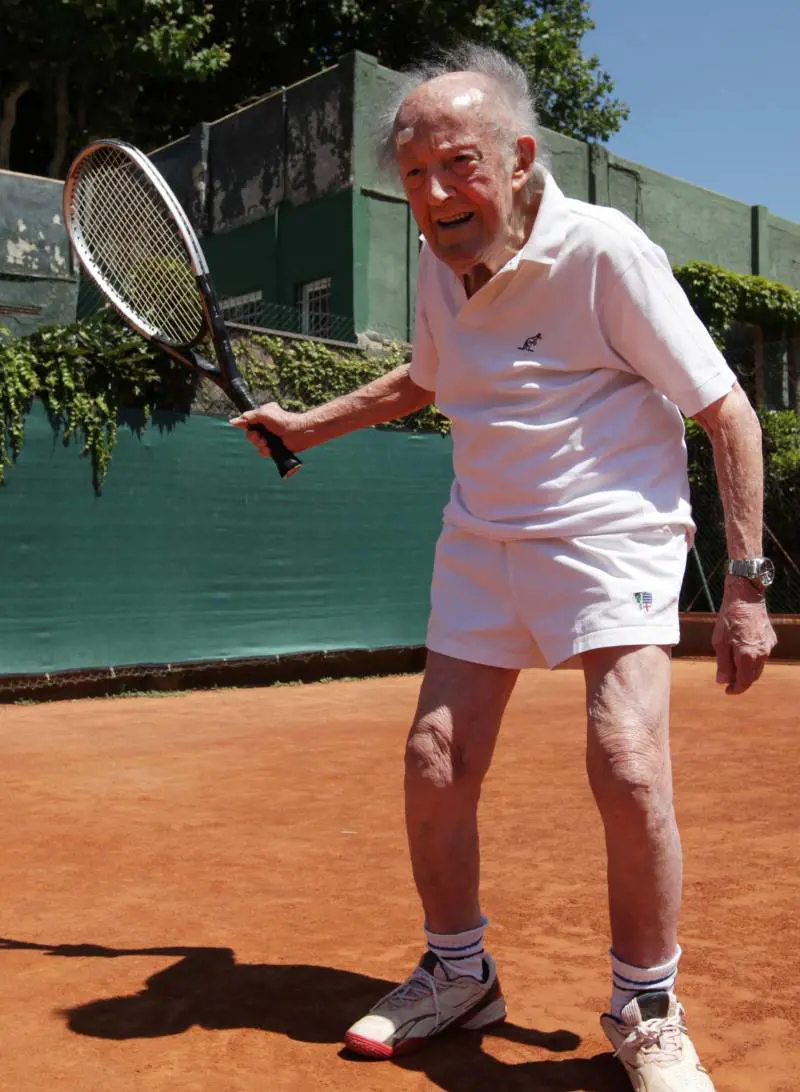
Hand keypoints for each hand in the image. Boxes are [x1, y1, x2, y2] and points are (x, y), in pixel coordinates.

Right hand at [230, 402, 313, 457]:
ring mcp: (270, 437)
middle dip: (252, 437)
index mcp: (263, 416)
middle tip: (258, 437)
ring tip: (265, 443)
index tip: (242, 426)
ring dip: (258, 444)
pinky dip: (264, 451)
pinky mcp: (274, 447)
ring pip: (255, 444)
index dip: (243, 425)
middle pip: (250, 434)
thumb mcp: (263, 414)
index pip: (248, 421)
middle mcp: (265, 426)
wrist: (299, 433)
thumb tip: (232, 421)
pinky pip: (262, 452)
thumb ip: (248, 417)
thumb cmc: (283, 421)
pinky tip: (269, 450)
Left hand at [712, 579, 776, 694]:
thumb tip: (723, 681)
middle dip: (741, 681)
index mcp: (747, 656)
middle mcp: (761, 653)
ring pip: (759, 667)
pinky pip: (762, 655)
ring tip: (734, 668)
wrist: (745, 597)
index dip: (735, 689)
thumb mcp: (719, 641)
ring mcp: (768, 646)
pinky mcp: (771, 639)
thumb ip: (723, 664)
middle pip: (753, 676)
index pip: (744, 681)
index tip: (726, 690)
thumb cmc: (729, 617)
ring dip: (747, 671)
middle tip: (728, 681)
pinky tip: (743, 653)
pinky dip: (753, 659)